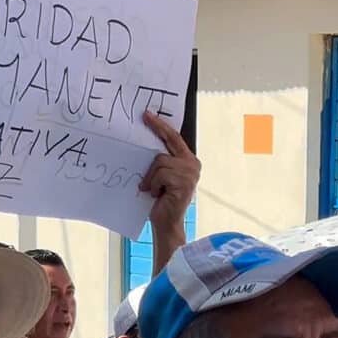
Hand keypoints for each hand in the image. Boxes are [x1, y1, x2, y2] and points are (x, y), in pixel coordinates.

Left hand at [139, 111, 200, 234]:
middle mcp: (192, 165)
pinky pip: (160, 174)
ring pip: (160, 161)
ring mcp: (190, 173)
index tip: (148, 115)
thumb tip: (145, 142)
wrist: (166, 223)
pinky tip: (157, 195)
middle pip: (168, 143)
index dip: (161, 125)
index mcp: (188, 161)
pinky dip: (153, 185)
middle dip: (156, 130)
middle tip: (144, 117)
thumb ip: (161, 160)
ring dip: (150, 177)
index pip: (174, 138)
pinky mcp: (184, 183)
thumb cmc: (161, 201)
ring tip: (152, 189)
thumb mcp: (160, 176)